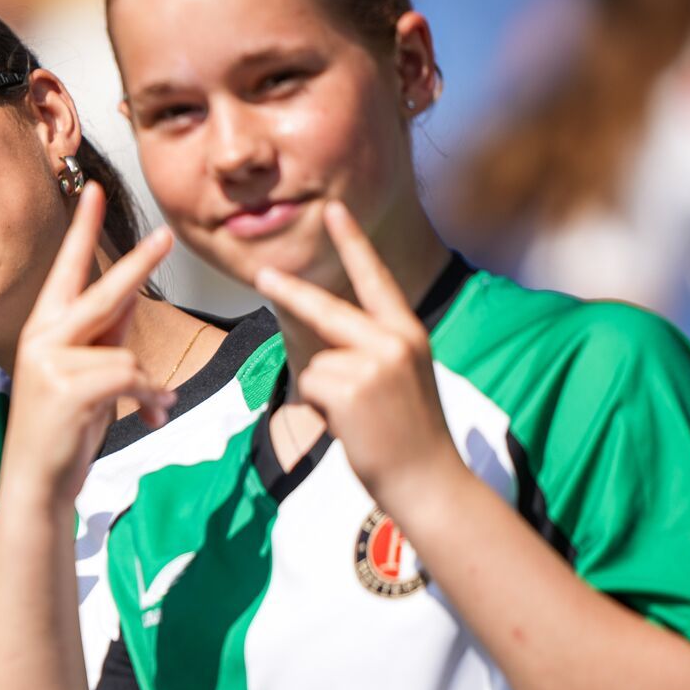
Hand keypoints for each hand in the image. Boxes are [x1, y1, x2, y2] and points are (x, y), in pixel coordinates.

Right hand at [3, 182, 174, 507]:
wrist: (37, 484)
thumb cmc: (63, 431)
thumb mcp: (89, 376)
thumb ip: (106, 337)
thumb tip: (133, 298)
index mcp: (44, 329)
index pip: (68, 270)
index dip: (83, 230)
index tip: (92, 190)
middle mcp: (42, 337)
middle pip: (103, 292)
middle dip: (139, 264)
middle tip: (166, 236)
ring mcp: (50, 361)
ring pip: (125, 351)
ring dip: (150, 386)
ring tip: (153, 408)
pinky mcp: (66, 387)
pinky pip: (130, 377)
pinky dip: (151, 399)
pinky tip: (151, 418)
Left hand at [252, 203, 462, 513]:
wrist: (429, 480)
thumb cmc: (409, 434)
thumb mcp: (401, 377)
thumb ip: (371, 349)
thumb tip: (324, 336)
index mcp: (409, 332)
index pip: (376, 279)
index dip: (354, 243)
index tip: (336, 209)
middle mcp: (394, 340)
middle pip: (326, 308)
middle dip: (290, 292)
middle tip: (261, 274)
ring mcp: (374, 363)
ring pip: (315, 363)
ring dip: (324, 394)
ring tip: (358, 419)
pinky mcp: (352, 388)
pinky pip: (312, 386)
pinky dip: (322, 410)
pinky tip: (352, 428)